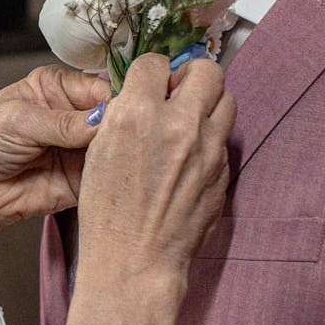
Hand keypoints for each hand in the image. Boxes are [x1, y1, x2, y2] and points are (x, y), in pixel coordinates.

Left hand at [0, 65, 114, 234]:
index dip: (117, 98)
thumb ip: (62, 122)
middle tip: (131, 134)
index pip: (99, 87)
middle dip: (124, 126)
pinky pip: (106, 176)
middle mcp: (73, 115)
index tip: (130, 110)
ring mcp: (80, 148)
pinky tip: (117, 174)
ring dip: (121, 152)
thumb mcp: (18, 121)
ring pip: (115, 146)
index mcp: (57, 88)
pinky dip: (114, 175)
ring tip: (126, 155)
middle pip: (113, 117)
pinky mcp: (82, 178)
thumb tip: (103, 118)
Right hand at [68, 54, 235, 324]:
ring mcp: (208, 147)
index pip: (154, 63)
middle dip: (191, 77)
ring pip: (226, 99)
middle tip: (179, 93)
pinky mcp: (224, 170)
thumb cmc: (109, 213)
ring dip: (208, 104)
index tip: (150, 83)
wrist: (135, 261)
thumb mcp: (99, 151)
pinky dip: (211, 138)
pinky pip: (225, 138)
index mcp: (137, 114)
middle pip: (205, 70)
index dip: (150, 73)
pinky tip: (192, 157)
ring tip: (190, 122)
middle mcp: (178, 123)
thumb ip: (125, 115)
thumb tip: (142, 95)